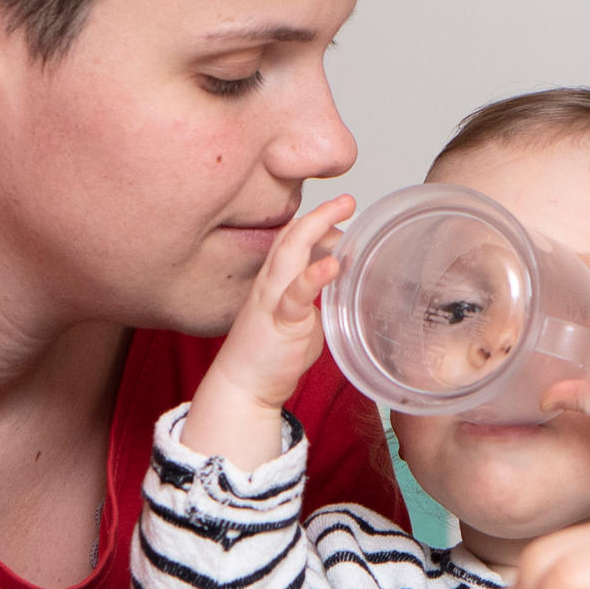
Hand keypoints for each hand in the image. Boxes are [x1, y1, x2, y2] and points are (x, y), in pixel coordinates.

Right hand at [183, 196, 353, 468]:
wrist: (243, 389)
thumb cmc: (269, 356)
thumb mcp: (299, 318)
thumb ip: (314, 297)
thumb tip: (338, 279)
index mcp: (274, 281)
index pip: (291, 239)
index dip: (315, 220)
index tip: (342, 211)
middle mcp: (269, 284)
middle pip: (290, 236)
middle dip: (318, 213)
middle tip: (347, 199)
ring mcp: (271, 301)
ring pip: (289, 253)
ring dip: (316, 228)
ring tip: (341, 211)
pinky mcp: (279, 323)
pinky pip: (295, 295)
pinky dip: (313, 276)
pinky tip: (333, 264)